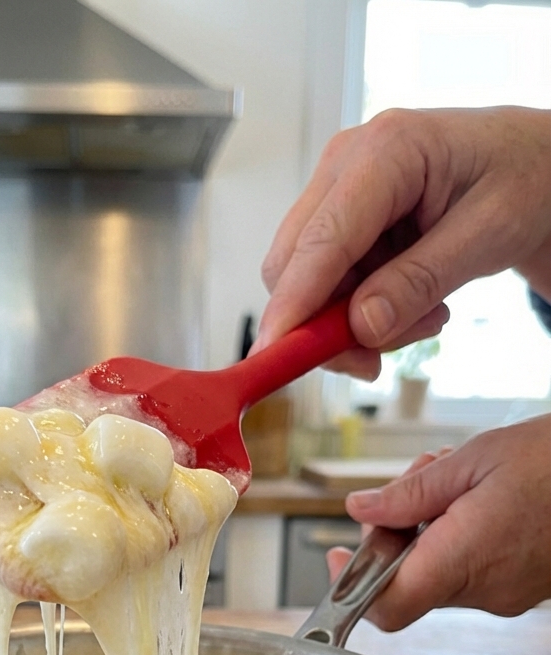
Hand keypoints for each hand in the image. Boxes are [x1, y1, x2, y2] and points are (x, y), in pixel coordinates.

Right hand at [254, 107, 550, 378]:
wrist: (533, 165)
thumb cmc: (522, 179)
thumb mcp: (489, 234)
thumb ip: (422, 280)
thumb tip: (363, 325)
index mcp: (386, 150)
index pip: (321, 239)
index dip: (294, 302)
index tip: (275, 353)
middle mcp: (346, 166)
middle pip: (293, 265)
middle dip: (326, 325)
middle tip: (379, 359)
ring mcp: (338, 194)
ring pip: (308, 286)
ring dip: (354, 323)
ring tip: (426, 317)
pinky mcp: (341, 223)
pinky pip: (328, 288)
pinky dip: (362, 313)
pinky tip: (414, 303)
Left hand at [325, 415, 550, 629]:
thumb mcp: (473, 460)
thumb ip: (410, 493)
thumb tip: (361, 510)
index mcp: (463, 558)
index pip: (388, 607)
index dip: (351, 591)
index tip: (336, 561)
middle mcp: (483, 590)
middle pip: (406, 582)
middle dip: (395, 534)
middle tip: (412, 484)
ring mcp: (504, 595)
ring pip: (437, 574)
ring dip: (427, 530)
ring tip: (453, 479)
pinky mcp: (520, 590)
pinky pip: (468, 572)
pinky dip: (457, 539)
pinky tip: (477, 499)